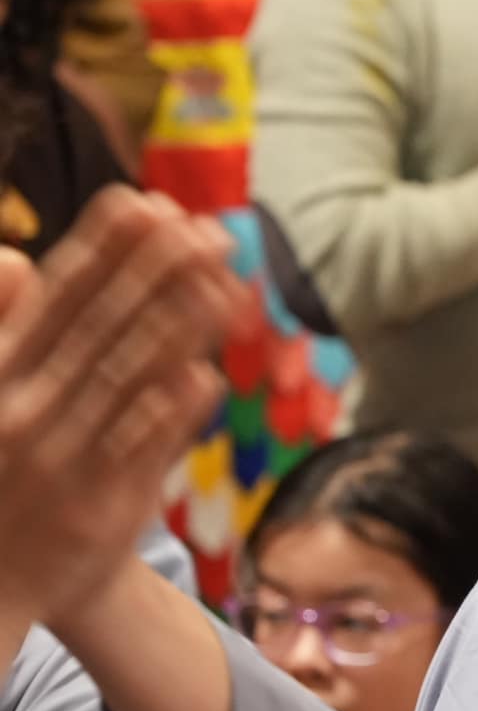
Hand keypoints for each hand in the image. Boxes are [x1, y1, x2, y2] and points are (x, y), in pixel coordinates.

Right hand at [0, 189, 235, 631]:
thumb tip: (13, 256)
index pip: (59, 300)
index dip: (105, 251)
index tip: (144, 204)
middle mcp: (28, 411)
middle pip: (103, 328)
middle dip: (156, 274)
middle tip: (205, 229)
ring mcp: (66, 460)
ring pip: (130, 381)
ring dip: (179, 326)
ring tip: (224, 281)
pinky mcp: (101, 507)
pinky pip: (140, 452)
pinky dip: (169, 413)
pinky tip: (204, 373)